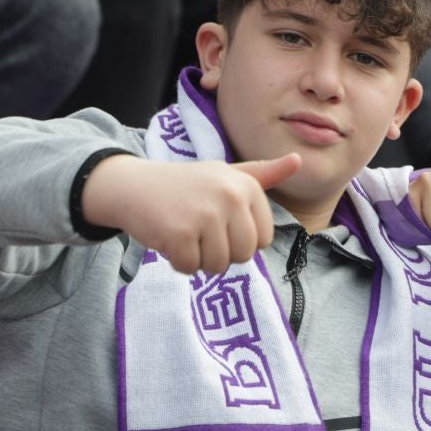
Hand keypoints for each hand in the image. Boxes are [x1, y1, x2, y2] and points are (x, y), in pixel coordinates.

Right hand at [81, 152, 301, 274]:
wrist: (132, 185)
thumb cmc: (185, 185)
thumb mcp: (227, 174)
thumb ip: (263, 174)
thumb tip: (298, 161)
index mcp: (247, 185)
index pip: (263, 240)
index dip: (240, 239)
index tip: (219, 221)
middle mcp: (230, 196)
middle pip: (244, 255)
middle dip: (221, 253)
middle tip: (200, 231)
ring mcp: (205, 215)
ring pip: (218, 265)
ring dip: (199, 259)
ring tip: (185, 233)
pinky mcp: (179, 233)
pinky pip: (191, 268)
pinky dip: (179, 262)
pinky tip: (169, 239)